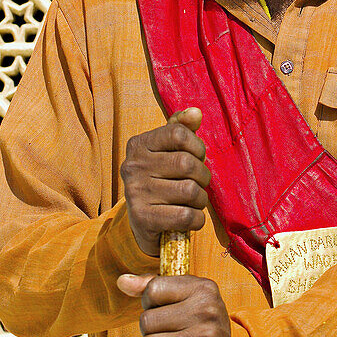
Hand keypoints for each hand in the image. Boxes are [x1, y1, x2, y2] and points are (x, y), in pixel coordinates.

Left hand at [116, 273, 230, 336]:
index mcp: (202, 288)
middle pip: (146, 321)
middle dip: (148, 330)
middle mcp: (206, 310)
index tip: (160, 308)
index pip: (153, 289)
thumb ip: (151, 285)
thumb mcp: (182, 295)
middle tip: (164, 332)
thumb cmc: (197, 319)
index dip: (148, 302)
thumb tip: (122, 281)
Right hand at [120, 108, 210, 256]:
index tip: (197, 157)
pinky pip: (186, 216)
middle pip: (187, 163)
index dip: (197, 146)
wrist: (142, 223)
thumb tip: (196, 113)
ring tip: (194, 201)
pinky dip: (197, 219)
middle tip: (198, 183)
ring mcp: (136, 193)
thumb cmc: (162, 180)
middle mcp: (133, 166)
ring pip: (190, 191)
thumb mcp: (168, 151)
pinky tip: (191, 217)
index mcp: (139, 145)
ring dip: (201, 199)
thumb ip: (181, 128)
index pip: (178, 133)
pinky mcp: (143, 219)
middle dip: (203, 176)